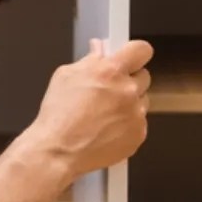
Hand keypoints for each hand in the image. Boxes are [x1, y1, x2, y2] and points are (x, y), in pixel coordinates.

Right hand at [27, 39, 152, 180]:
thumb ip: (89, 60)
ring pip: (142, 101)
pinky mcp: (138, 134)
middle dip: (129, 80)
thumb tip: (99, 50)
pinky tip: (107, 128)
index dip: (136, 52)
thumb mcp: (66, 76)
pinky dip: (127, 125)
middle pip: (144, 76)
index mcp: (111, 71)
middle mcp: (128, 91)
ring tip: (105, 113)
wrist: (58, 151)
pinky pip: (139, 123)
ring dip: (128, 103)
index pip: (141, 50)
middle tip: (111, 89)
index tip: (131, 57)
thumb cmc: (58, 116)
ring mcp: (135, 114)